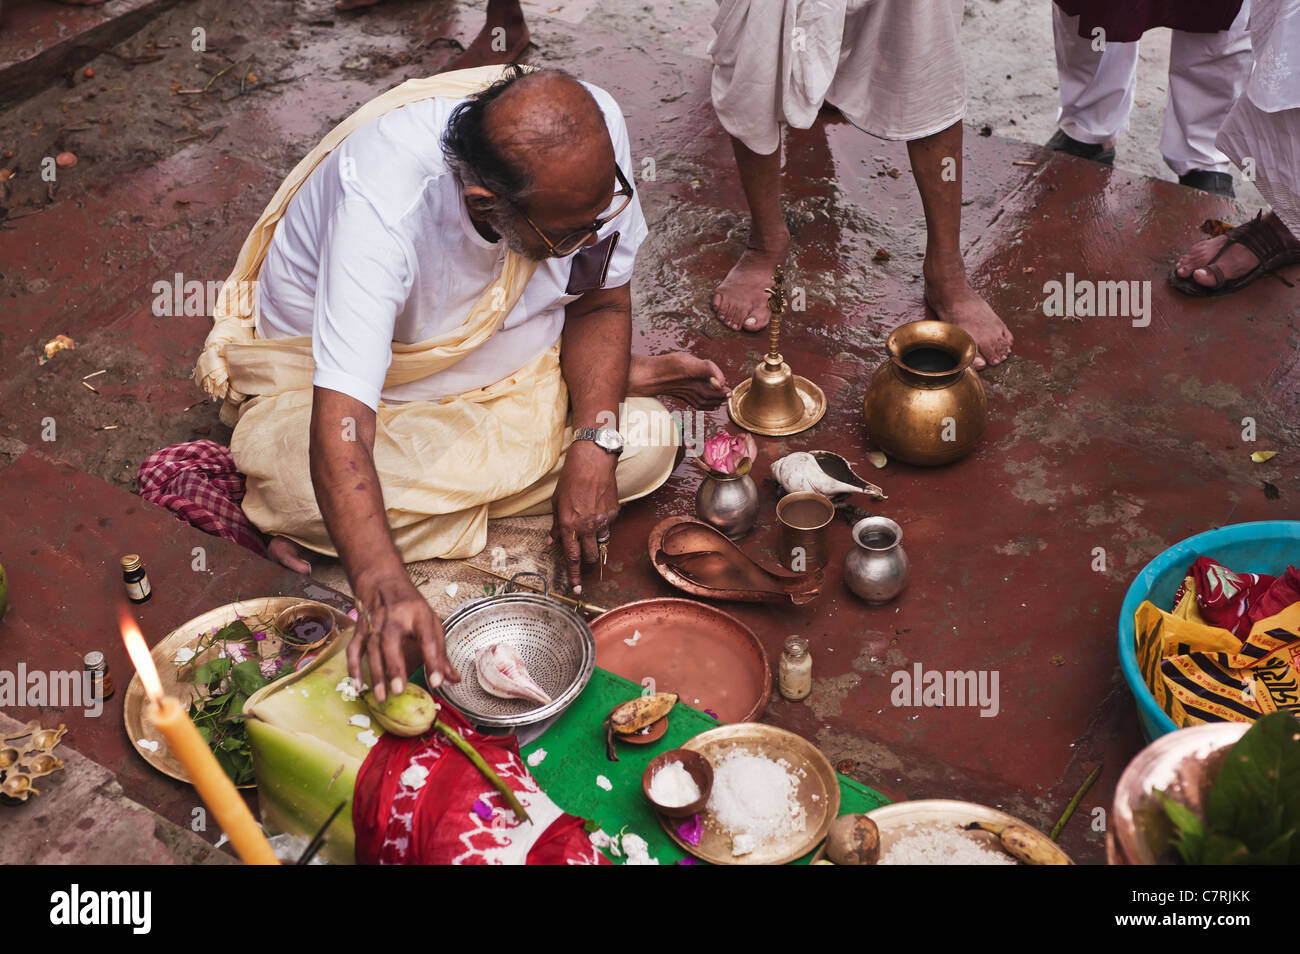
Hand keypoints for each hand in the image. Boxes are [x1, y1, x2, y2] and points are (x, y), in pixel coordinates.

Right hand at [347, 571, 459, 701]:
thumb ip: (441, 653)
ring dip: (375, 674)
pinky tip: (358, 686)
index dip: (433, 660)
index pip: (428, 638)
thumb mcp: (431, 622)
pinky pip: (354, 650)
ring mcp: (374, 623)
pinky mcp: (360, 629)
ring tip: (382, 697)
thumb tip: (452, 680)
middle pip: (392, 643)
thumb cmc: (411, 607)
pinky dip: (354, 668)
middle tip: (399, 691)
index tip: (437, 682)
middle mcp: (394, 618)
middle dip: (394, 667)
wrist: (383, 581)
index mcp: (418, 615)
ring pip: (372, 649)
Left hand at [550, 440, 619, 592]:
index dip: (573, 576)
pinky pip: (608, 527)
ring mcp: (602, 521)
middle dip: (587, 563)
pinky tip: (598, 510)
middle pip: (589, 557)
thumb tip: (552, 541)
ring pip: (601, 544)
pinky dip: (603, 524)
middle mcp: (586, 527)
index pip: (571, 558)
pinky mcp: (613, 514)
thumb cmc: (570, 480)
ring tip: (590, 528)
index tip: (576, 589)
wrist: (592, 463)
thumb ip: (555, 525)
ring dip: (595, 542)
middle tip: (584, 560)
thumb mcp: (556, 503)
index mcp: (568, 526)